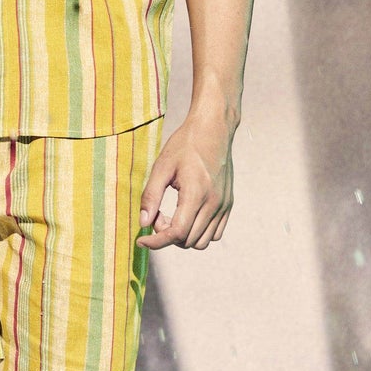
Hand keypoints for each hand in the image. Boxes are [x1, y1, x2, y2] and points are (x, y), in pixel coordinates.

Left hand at [138, 107, 234, 250]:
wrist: (213, 129)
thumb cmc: (185, 144)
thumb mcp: (162, 166)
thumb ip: (151, 196)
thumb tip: (143, 223)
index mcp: (196, 194)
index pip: (176, 233)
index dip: (156, 242)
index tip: (142, 240)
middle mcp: (214, 203)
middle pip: (188, 241)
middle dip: (167, 236)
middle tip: (157, 215)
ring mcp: (223, 205)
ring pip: (202, 242)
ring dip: (183, 237)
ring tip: (172, 216)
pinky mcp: (228, 204)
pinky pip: (215, 233)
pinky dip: (198, 232)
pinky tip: (186, 215)